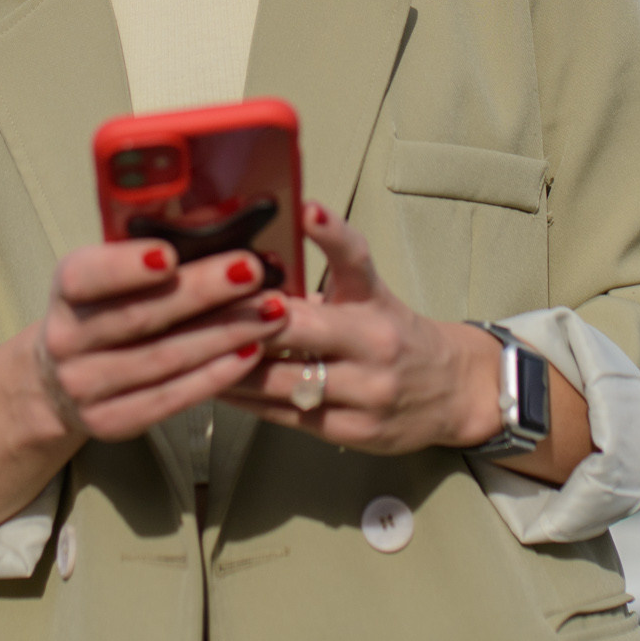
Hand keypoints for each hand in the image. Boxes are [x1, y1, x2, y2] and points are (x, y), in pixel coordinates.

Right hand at [32, 238, 290, 440]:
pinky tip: (250, 352)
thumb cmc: (105, 310)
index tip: (170, 254)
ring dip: (224, 334)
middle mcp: (65, 341)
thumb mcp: (110, 274)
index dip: (126, 267)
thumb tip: (219, 221)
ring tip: (271, 311)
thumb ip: (150, 254)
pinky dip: (215, 375)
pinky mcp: (109, 422)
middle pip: (139, 317)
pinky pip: (169, 398)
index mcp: (65, 290)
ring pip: (163, 359)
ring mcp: (84, 387)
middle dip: (202, 292)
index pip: (86, 276)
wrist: (62, 379)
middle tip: (252, 271)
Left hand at [220, 202, 496, 454]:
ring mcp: (366, 391)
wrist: (451, 391)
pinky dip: (246, 400)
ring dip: (230, 364)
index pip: (354, 259)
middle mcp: (375, 342)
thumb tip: (256, 252)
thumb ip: (320, 277)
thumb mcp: (367, 293)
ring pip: (282, 379)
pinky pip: (285, 416)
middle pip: (301, 327)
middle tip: (196, 304)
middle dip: (244, 317)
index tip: (307, 209)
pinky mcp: (353, 431)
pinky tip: (215, 385)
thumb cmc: (393, 333)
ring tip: (188, 350)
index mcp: (374, 299)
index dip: (330, 233)